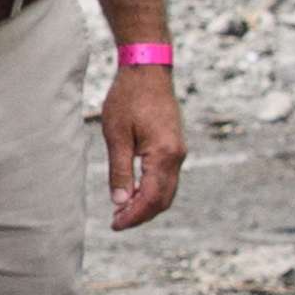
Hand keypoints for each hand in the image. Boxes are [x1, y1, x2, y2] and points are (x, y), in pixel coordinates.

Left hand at [103, 61, 184, 229]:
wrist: (147, 70)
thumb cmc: (128, 98)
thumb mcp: (116, 135)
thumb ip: (120, 170)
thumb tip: (120, 202)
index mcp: (164, 155)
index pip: (152, 198)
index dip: (134, 215)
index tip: (115, 225)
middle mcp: (178, 156)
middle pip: (163, 199)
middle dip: (141, 214)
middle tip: (116, 221)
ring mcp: (179, 151)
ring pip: (167, 190)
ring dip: (147, 203)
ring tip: (121, 209)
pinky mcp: (175, 145)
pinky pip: (167, 177)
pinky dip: (152, 189)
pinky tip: (134, 190)